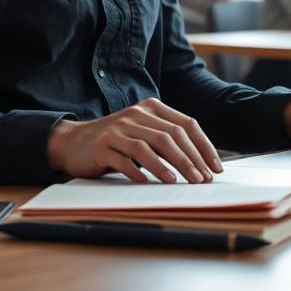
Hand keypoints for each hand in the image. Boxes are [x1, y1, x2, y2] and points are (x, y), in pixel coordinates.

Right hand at [46, 98, 223, 183]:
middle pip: (170, 136)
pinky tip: (147, 182)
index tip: (215, 167)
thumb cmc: (117, 141)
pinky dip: (137, 171)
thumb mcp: (144, 133)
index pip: (186, 125)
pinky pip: (123, 159)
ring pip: (148, 146)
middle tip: (201, 179)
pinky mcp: (101, 145)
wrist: (74, 141)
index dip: (203, 146)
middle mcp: (136, 114)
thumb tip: (201, 164)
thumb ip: (168, 141)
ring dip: (167, 166)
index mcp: (152, 108)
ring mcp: (118, 128)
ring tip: (179, 182)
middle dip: (190, 160)